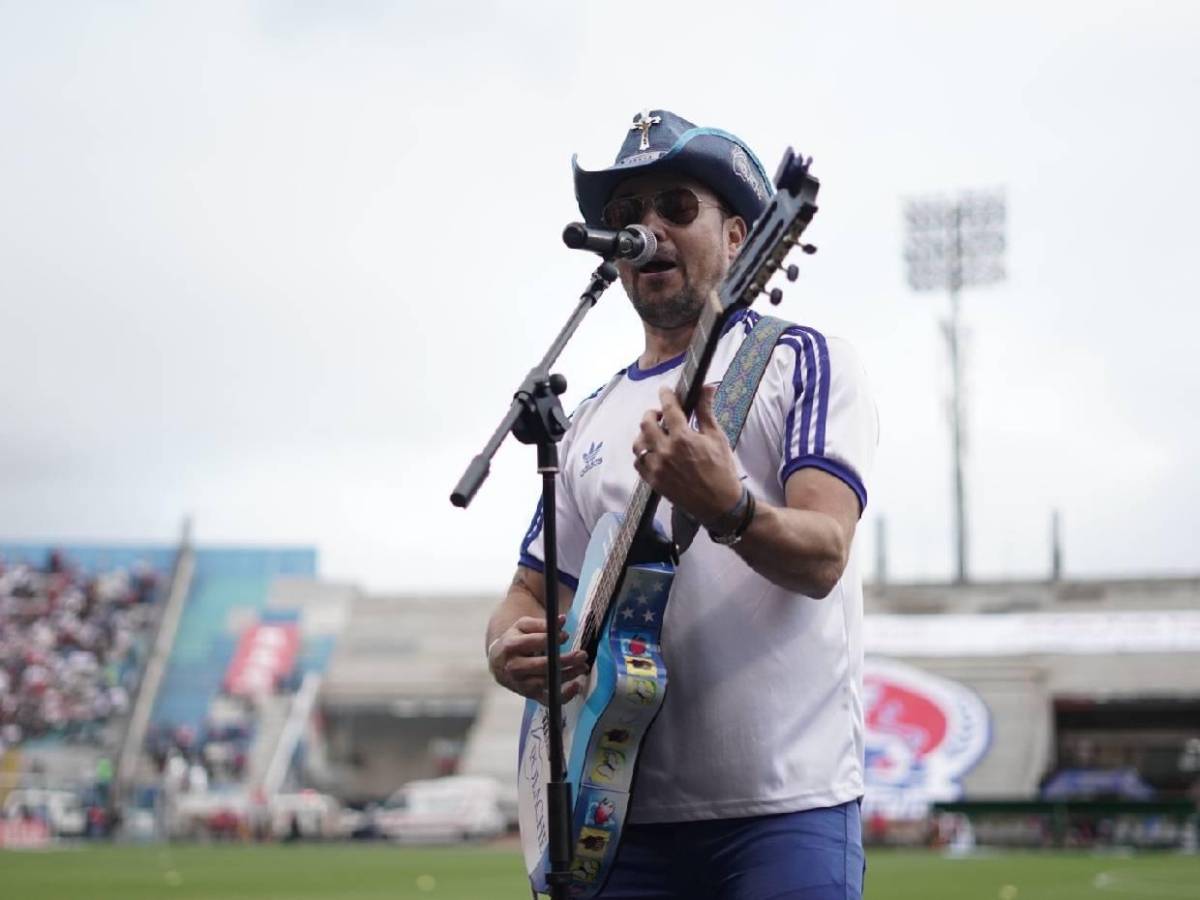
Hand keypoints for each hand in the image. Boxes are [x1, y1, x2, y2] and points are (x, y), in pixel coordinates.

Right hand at [488, 614, 589, 704]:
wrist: (498, 662)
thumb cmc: (515, 640)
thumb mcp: (523, 626)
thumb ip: (542, 624)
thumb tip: (562, 620)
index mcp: (511, 646)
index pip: (533, 642)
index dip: (551, 639)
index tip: (565, 636)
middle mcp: (514, 667)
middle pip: (542, 665)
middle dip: (565, 660)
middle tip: (582, 654)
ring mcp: (521, 683)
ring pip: (547, 682)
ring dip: (568, 675)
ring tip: (583, 666)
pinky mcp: (529, 695)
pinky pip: (547, 700)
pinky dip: (563, 696)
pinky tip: (576, 686)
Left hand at [632, 385, 743, 524]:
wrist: (720, 504)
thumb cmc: (722, 470)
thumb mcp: (717, 437)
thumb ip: (706, 411)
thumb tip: (706, 387)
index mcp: (683, 438)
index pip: (668, 408)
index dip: (666, 395)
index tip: (665, 390)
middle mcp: (666, 451)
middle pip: (646, 424)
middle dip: (652, 414)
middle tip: (660, 414)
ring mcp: (657, 468)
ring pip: (638, 443)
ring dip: (645, 434)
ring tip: (655, 434)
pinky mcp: (653, 481)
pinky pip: (638, 462)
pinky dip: (643, 454)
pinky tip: (653, 452)